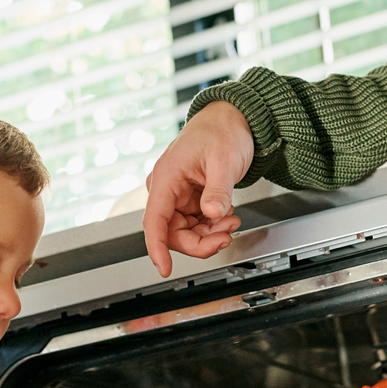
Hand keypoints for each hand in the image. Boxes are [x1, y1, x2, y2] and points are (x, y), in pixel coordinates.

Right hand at [142, 102, 255, 276]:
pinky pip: (195, 224)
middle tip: (225, 236)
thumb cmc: (222, 131)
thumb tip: (212, 213)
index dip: (157, 248)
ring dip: (209, 235)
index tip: (164, 268)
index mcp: (166, 177)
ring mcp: (177, 196)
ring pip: (185, 232)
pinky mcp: (189, 199)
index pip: (154, 221)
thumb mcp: (224, 161)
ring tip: (231, 222)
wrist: (230, 120)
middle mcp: (167, 189)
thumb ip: (218, 190)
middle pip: (172, 232)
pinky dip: (212, 227)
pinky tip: (227, 216)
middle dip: (200, 241)